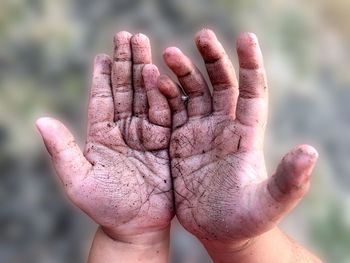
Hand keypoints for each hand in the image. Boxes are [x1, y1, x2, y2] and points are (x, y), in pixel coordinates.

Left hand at [36, 32, 173, 240]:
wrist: (137, 226)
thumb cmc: (106, 207)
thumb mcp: (78, 180)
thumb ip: (61, 149)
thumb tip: (39, 120)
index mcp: (102, 135)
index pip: (101, 100)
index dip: (101, 76)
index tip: (103, 54)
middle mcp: (125, 130)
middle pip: (125, 91)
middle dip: (126, 63)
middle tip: (127, 35)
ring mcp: (147, 134)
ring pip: (145, 96)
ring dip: (145, 70)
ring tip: (144, 44)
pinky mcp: (167, 142)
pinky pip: (166, 114)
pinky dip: (163, 94)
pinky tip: (160, 74)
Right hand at [158, 29, 317, 248]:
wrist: (219, 230)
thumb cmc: (247, 220)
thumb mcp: (268, 204)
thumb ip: (288, 181)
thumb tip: (310, 152)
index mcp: (246, 135)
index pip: (253, 91)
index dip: (251, 65)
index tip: (246, 38)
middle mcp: (224, 127)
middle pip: (220, 84)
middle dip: (212, 58)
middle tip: (201, 36)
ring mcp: (200, 133)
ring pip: (192, 92)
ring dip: (182, 72)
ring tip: (166, 54)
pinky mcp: (180, 142)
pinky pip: (170, 112)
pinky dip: (161, 96)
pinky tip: (152, 82)